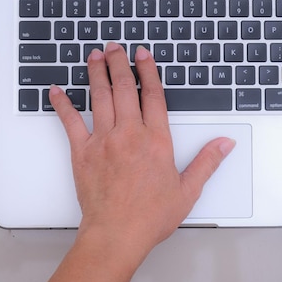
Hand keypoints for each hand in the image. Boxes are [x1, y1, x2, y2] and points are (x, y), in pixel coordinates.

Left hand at [46, 43, 234, 281]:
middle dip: (119, 64)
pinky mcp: (82, 153)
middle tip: (115, 47)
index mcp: (156, 140)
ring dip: (97, 74)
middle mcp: (129, 134)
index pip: (152, 95)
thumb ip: (207, 161)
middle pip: (124, 89)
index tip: (143, 55)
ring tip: (95, 56)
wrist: (117, 235)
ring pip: (99, 98)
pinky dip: (62, 105)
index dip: (148, 71)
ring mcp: (104, 141)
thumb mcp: (188, 190)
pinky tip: (56, 91)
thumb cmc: (150, 216)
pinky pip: (70, 122)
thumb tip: (225, 143)